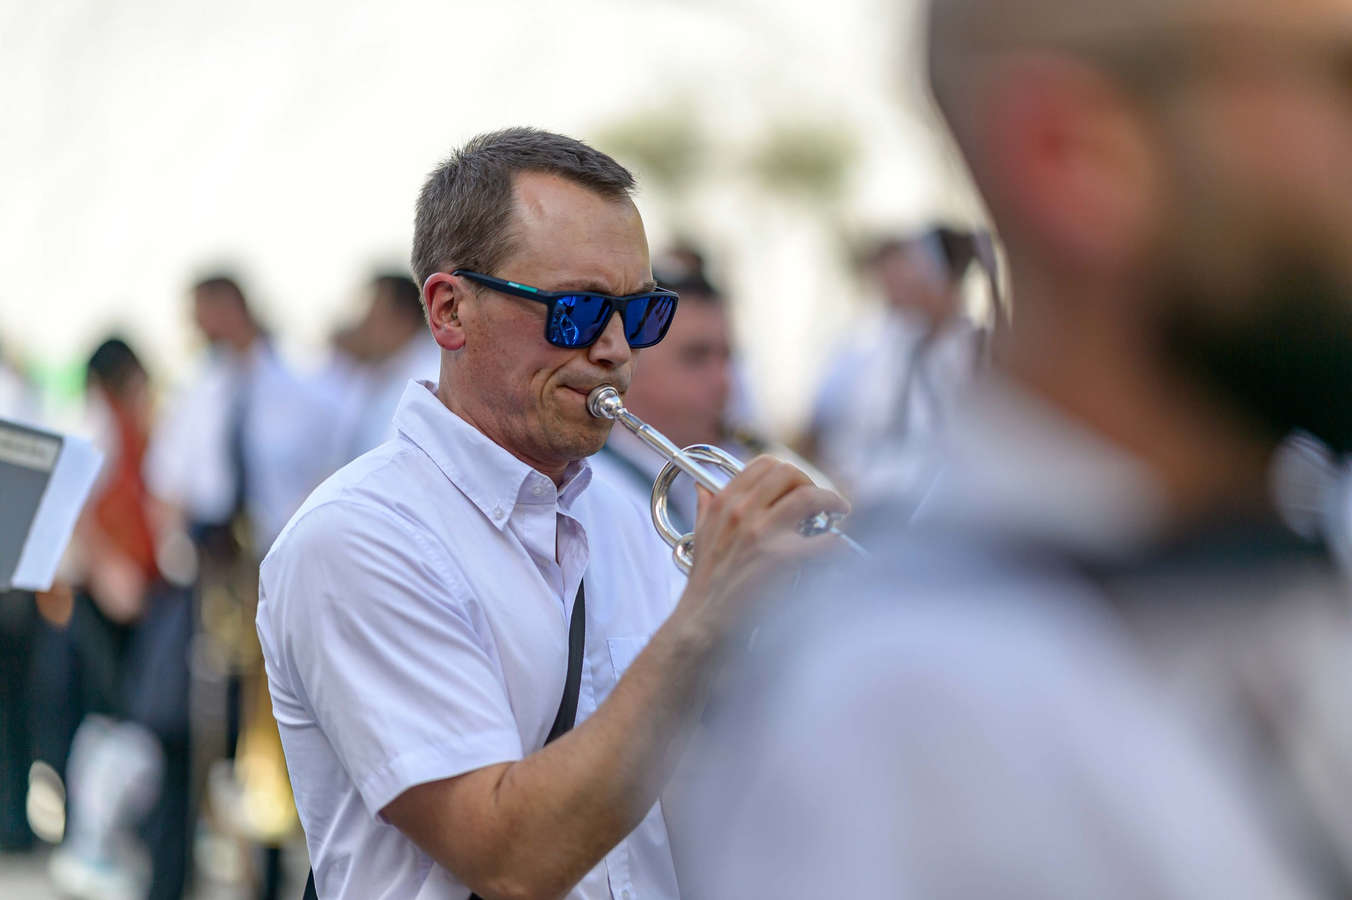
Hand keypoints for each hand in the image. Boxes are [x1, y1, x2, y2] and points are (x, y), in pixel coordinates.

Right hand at [676, 456, 849, 639]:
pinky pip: (825, 540)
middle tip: (820, 501)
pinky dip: (838, 542)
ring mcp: (763, 533)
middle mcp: (743, 512)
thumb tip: (702, 488)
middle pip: (789, 474)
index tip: (798, 485)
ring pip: (809, 497)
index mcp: (724, 503)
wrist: (704, 619)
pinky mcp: (782, 558)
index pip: (763, 464)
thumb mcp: (699, 536)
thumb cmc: (706, 582)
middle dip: (811, 483)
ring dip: (831, 500)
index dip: (788, 471)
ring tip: (839, 511)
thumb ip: (705, 509)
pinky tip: (840, 547)